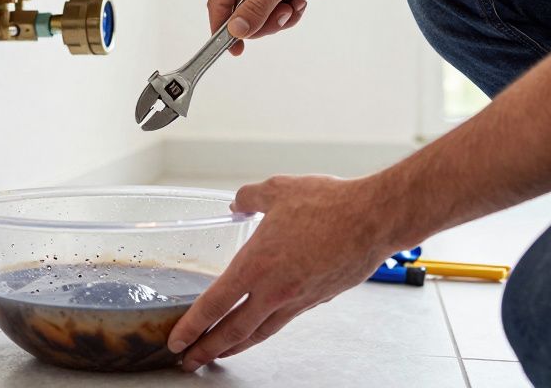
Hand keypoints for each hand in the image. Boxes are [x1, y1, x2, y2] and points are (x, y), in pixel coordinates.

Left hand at [167, 175, 397, 370]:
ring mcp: (297, 300)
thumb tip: (237, 201)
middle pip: (232, 332)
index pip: (214, 305)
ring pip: (258, 333)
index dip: (191, 326)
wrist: (374, 219)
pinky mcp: (317, 300)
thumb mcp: (278, 189)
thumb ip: (250, 197)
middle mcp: (274, 291)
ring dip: (234, 347)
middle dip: (206, 349)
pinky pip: (282, 321)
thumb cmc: (329, 204)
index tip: (176, 340)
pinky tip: (259, 327)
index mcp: (256, 265)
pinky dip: (263, 330)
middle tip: (187, 360)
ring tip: (217, 354)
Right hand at [209, 0, 361, 54]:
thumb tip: (236, 30)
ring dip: (278, 18)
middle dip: (262, 21)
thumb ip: (256, 8)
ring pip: (259, 16)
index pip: (219, 0)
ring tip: (293, 5)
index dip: (223, 27)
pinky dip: (289, 13)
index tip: (233, 48)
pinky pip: (275, 13)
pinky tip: (300, 0)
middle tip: (280, 17)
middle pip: (240, 13)